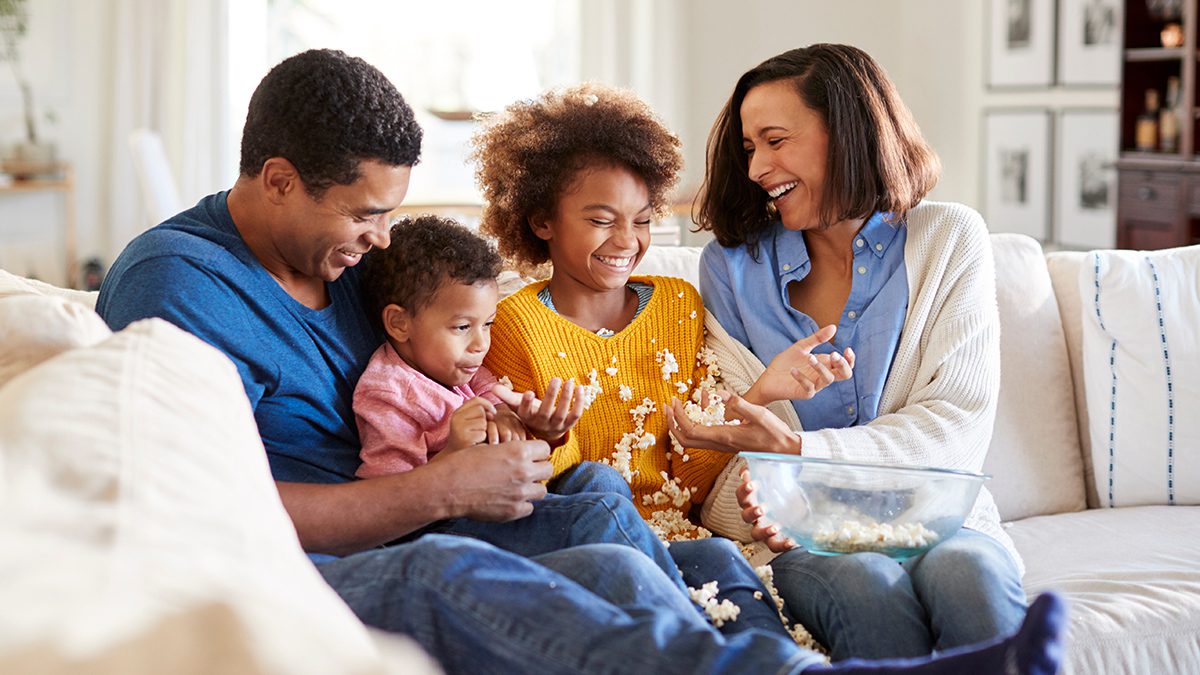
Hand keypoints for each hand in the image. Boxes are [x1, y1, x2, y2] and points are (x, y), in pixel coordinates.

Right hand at [427, 439, 552, 521]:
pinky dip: (522, 504)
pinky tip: (510, 500)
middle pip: (549, 469)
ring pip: (542, 490)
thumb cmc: (463, 462)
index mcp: (518, 451)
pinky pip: (529, 508)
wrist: (448, 487)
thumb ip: (510, 450)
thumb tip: (523, 454)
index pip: (545, 449)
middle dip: (539, 469)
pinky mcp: (513, 511)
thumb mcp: (489, 446)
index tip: (530, 456)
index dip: (537, 452)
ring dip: (533, 488)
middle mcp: (524, 471)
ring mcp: (520, 493)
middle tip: (527, 471)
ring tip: (519, 487)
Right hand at [446, 397, 495, 451]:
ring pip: (483, 422)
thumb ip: (481, 413)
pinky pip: (482, 433)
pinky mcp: (464, 438)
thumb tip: (493, 413)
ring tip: (477, 437)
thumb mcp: (472, 423)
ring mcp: (459, 428)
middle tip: (479, 430)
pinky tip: (476, 443)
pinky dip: (483, 439)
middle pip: (480, 410)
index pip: (476, 400)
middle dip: (485, 420)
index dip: (487, 404)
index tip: (493, 413)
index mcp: (458, 412)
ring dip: (485, 430)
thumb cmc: (469, 439)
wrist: (456, 459)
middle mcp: (456, 418)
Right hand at [491, 378, 584, 445]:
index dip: (527, 403)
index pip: (525, 412)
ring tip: (569, 382)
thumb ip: (506, 395)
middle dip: (551, 395)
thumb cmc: (530, 413)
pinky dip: (579, 403)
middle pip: (546, 411)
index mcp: (528, 418)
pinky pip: (575, 415)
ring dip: (566, 398)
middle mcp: (541, 423)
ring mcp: (556, 425)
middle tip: (555, 379)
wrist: (545, 432)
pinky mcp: (568, 424)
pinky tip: (580, 388)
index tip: (529, 393)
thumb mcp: (517, 405)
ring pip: (562, 413)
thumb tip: (493, 387)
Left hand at [666, 392, 800, 454]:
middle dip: (672, 422)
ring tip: (684, 402)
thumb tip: (718, 393)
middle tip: (668, 405)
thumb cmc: (775, 434)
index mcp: (723, 436)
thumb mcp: (759, 414)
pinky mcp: (726, 443)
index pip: (690, 430)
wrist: (785, 451)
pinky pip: (705, 434)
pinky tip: (707, 405)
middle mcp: (719, 444)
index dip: (677, 417)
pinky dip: (699, 420)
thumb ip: (738, 403)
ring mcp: (722, 445)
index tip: (674, 401)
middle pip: (685, 439)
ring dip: (684, 421)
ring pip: (693, 438)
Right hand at [737, 467, 796, 552]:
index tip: (752, 484)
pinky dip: (781, 545)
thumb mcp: (776, 470)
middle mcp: (756, 514)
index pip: (741, 495)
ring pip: (756, 534)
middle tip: (761, 508)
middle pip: (745, 516)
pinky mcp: (779, 536)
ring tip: (775, 527)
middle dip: (752, 512)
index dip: (744, 491)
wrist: (803, 494)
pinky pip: (775, 545)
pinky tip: (792, 540)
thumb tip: (748, 467)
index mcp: (753, 497)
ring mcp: (766, 526)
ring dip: (763, 531)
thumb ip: (763, 465)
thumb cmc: (784, 482)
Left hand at [744, 325, 853, 403]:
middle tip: (833, 355)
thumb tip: (833, 327)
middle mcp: (822, 376)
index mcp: (825, 365)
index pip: (846, 365)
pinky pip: (809, 387)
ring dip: (821, 367)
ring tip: (809, 357)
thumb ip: (817, 338)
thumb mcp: (801, 346)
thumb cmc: (786, 363)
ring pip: (828, 379)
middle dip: (842, 364)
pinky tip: (793, 370)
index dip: (850, 359)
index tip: (847, 349)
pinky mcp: (804, 393)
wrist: (768, 377)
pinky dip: (802, 377)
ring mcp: (815, 386)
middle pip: (844, 375)